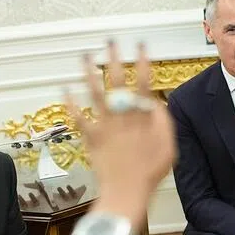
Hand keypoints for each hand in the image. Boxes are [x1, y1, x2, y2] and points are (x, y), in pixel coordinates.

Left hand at [65, 40, 175, 218]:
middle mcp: (122, 116)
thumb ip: (164, 121)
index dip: (142, 62)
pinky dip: (70, 104)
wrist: (126, 192)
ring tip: (85, 56)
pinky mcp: (92, 138)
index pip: (143, 82)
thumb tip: (157, 103)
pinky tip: (65, 90)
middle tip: (110, 42)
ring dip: (90, 73)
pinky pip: (78, 117)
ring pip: (96, 94)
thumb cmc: (150, 172)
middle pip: (118, 81)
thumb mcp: (169, 146)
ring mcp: (105, 126)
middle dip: (114, 59)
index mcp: (143, 117)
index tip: (140, 45)